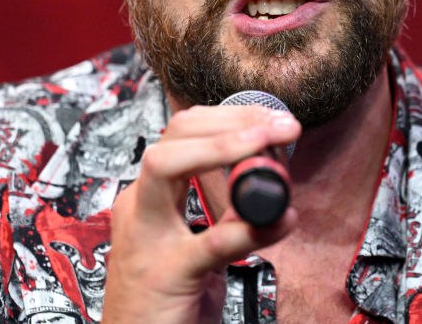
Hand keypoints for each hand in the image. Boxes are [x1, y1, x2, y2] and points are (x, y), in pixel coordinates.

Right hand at [100, 104, 300, 322]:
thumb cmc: (165, 305)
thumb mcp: (194, 249)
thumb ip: (225, 217)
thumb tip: (271, 187)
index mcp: (147, 198)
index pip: (184, 132)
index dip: (231, 117)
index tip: (275, 119)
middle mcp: (138, 208)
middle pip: (174, 134)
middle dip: (232, 120)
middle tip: (283, 125)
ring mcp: (145, 239)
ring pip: (166, 166)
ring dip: (224, 147)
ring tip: (270, 145)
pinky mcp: (165, 275)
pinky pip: (209, 241)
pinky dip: (249, 227)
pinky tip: (283, 221)